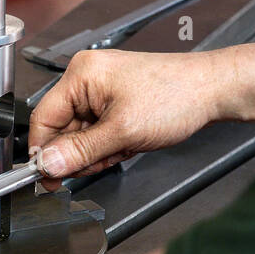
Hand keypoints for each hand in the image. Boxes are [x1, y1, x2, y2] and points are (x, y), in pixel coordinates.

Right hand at [28, 48, 225, 187]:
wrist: (212, 90)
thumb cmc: (176, 96)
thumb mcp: (123, 132)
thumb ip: (80, 152)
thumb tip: (48, 165)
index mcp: (81, 75)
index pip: (43, 119)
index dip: (44, 152)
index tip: (47, 178)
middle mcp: (85, 79)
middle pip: (60, 131)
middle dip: (80, 153)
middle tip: (104, 159)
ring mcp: (99, 91)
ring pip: (78, 137)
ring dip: (97, 152)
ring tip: (123, 147)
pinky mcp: (111, 102)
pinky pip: (95, 133)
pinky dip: (108, 146)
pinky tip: (127, 144)